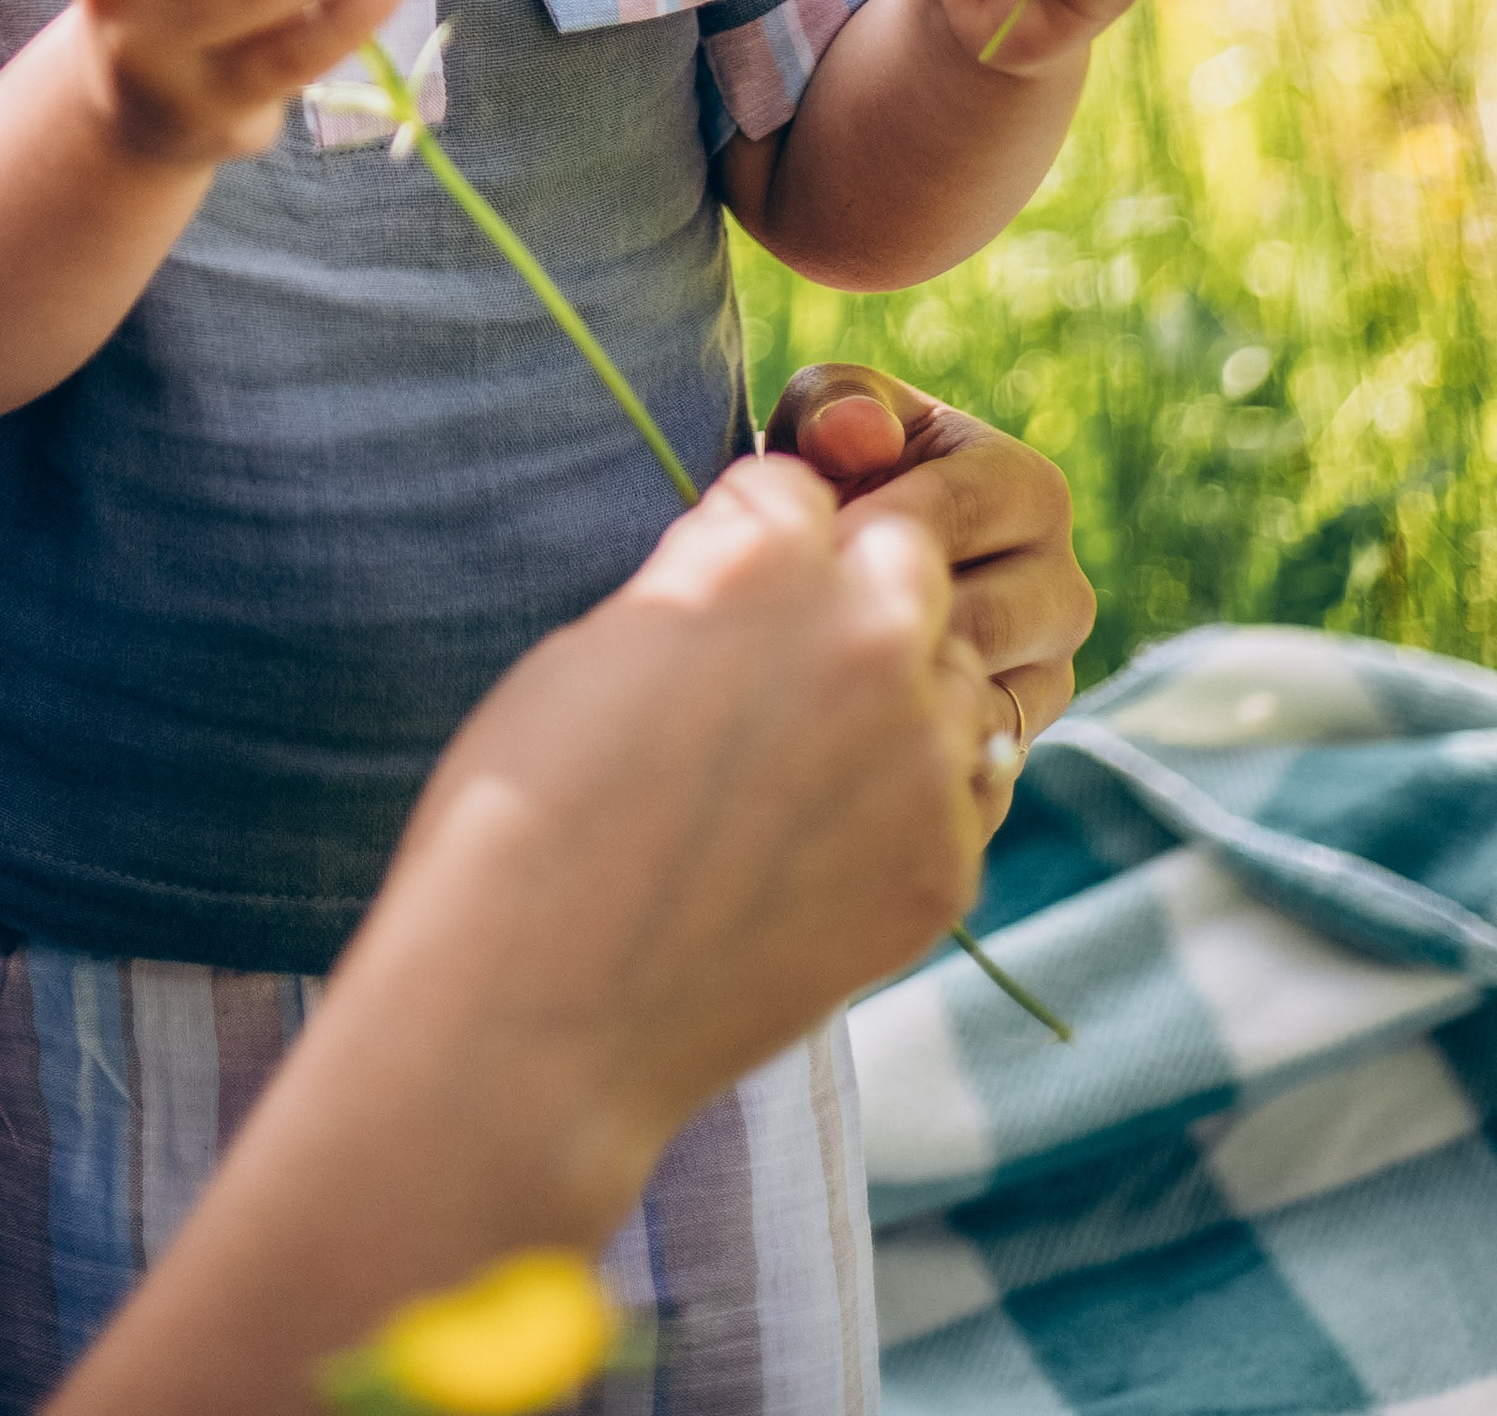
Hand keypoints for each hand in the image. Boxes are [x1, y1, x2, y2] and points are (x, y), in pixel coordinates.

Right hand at [50, 459, 995, 1415]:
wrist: (543, 1007)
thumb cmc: (530, 807)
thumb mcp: (603, 638)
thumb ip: (710, 577)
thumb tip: (765, 556)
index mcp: (767, 557)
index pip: (804, 489)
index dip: (755, 536)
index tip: (720, 591)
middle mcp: (870, 636)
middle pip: (908, 560)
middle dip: (855, 591)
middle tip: (777, 669)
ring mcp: (924, 757)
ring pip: (957, 672)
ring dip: (901, 691)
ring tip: (800, 760)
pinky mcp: (947, 865)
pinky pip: (965, 788)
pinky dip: (914, 795)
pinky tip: (822, 836)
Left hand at [767, 361, 1094, 833]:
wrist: (816, 587)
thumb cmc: (825, 483)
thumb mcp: (818, 426)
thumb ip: (838, 408)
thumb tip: (861, 432)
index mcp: (1032, 492)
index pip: (970, 504)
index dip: (885, 517)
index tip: (815, 539)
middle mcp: (1061, 590)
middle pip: (993, 612)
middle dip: (896, 615)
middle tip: (811, 620)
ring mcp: (1047, 679)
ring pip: (987, 695)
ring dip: (902, 687)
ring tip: (821, 670)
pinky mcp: (1011, 748)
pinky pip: (974, 762)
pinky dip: (908, 749)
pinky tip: (840, 726)